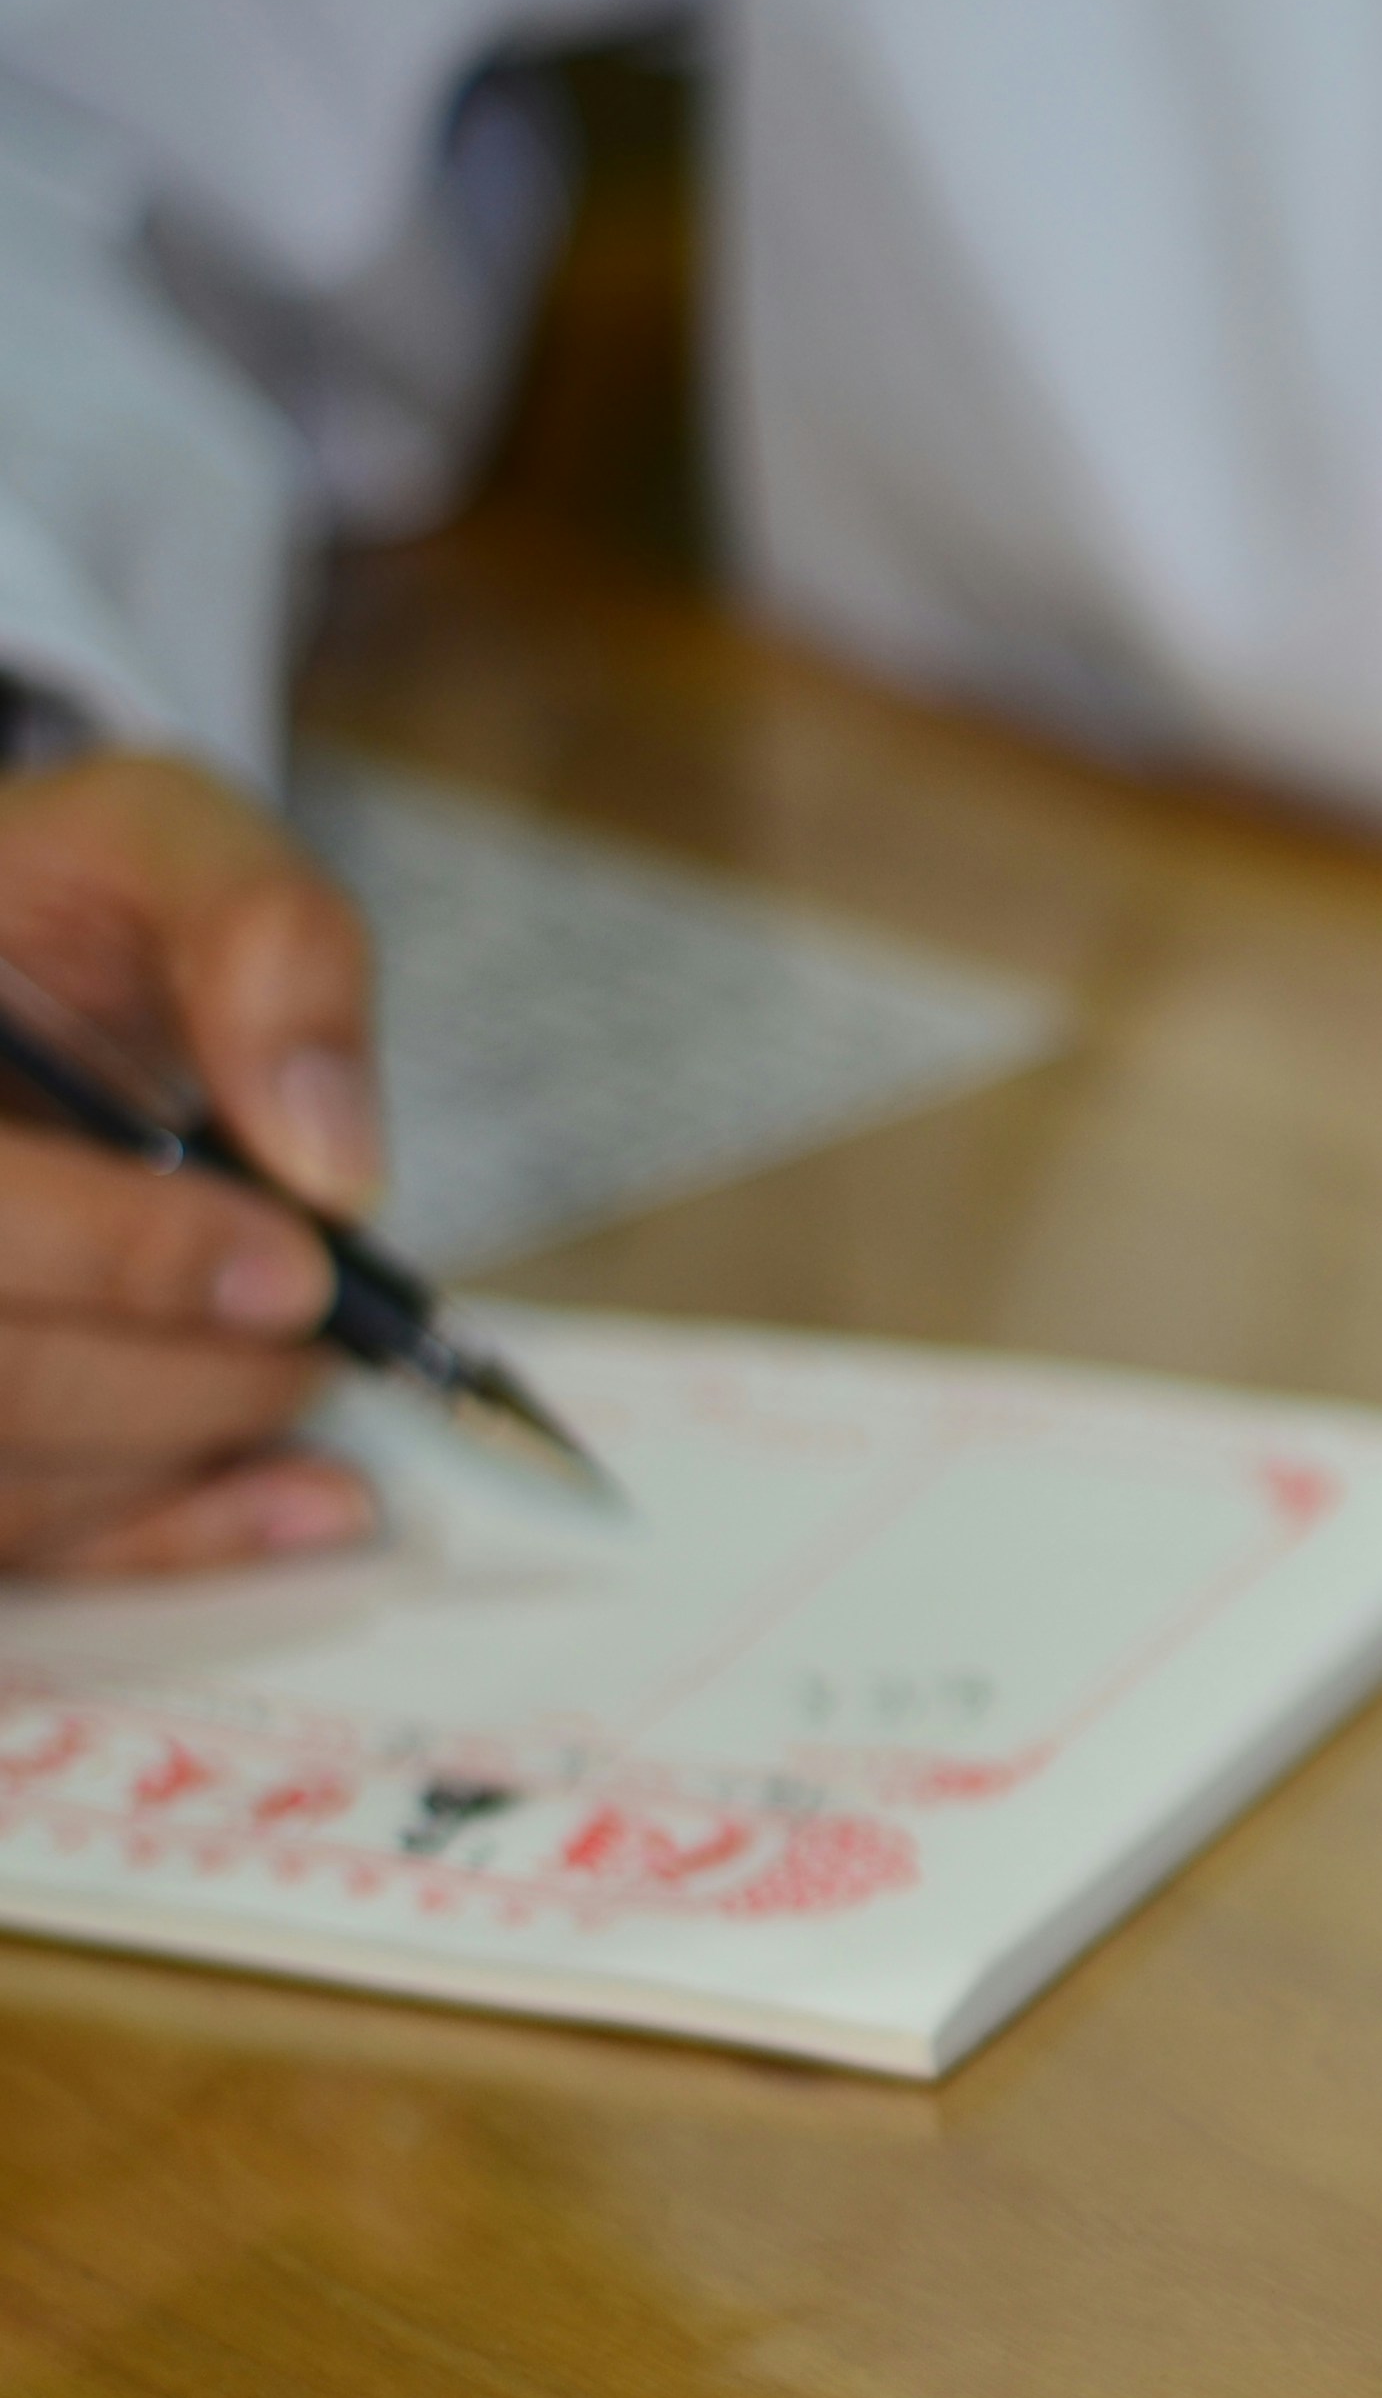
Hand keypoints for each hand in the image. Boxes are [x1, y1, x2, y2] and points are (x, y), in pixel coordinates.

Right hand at [0, 755, 383, 1574]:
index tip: (290, 1265)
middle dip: (181, 1373)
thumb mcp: (158, 847)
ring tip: (293, 1375)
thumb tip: (333, 1162)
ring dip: (184, 1451)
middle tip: (309, 1328)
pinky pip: (17, 1550)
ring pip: (1, 1482)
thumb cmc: (60, 913)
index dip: (121, 1256)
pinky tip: (309, 1503)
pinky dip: (171, 1537)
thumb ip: (263, 943)